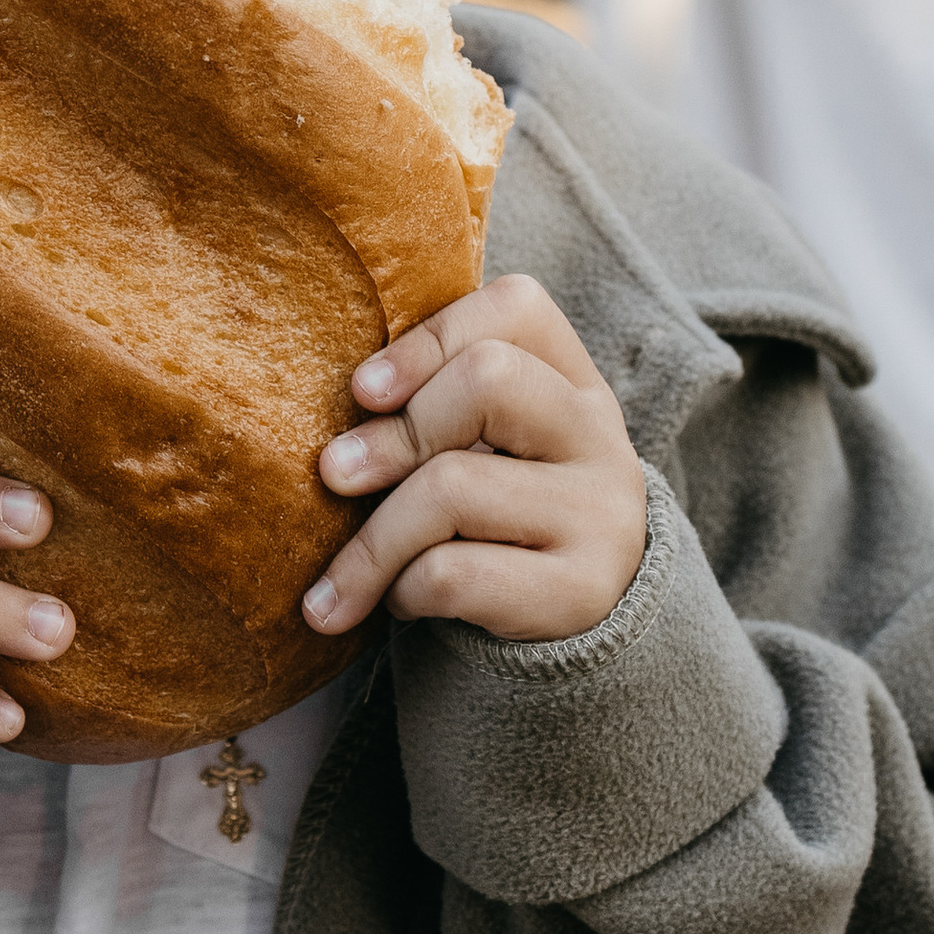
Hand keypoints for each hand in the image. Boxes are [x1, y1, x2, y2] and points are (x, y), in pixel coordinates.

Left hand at [303, 278, 648, 645]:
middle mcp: (600, 436)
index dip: (427, 340)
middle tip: (334, 476)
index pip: (516, 307)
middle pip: (486, 380)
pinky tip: (399, 602)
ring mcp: (601, 514)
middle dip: (393, 434)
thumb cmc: (496, 518)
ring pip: (452, 486)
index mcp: (573, 381)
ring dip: (374, 539)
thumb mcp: (477, 448)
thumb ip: (427, 410)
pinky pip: (452, 572)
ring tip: (347, 577)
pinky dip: (401, 588)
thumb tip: (332, 447)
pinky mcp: (582, 591)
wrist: (580, 625)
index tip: (362, 390)